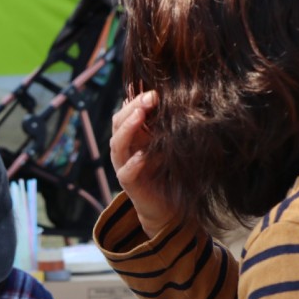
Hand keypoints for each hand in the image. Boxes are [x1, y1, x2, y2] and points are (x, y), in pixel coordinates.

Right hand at [109, 90, 177, 237]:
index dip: (137, 99)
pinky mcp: (129, 184)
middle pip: (118, 123)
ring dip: (128, 128)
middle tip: (149, 98)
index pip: (126, 112)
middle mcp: (125, 149)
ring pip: (117, 144)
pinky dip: (133, 163)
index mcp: (133, 136)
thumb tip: (181, 96)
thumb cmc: (171, 171)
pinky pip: (126, 172)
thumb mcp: (171, 143)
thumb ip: (167, 125)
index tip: (156, 91)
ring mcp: (124, 166)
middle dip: (132, 108)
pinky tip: (142, 156)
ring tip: (139, 115)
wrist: (169, 206)